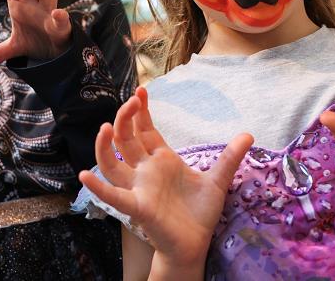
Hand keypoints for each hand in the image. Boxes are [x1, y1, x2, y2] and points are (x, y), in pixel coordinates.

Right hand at [79, 87, 253, 265]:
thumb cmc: (200, 213)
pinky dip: (98, 187)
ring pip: (113, 164)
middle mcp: (146, 171)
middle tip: (130, 101)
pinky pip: (114, 196)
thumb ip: (230, 157)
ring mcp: (139, 188)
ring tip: (105, 128)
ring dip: (105, 147)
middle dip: (126, 118)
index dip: (141, 111)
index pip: (145, 129)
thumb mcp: (218, 180)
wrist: (195, 244)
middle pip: (127, 139)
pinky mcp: (138, 207)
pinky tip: (85, 175)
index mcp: (162, 160)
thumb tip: (249, 134)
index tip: (141, 90)